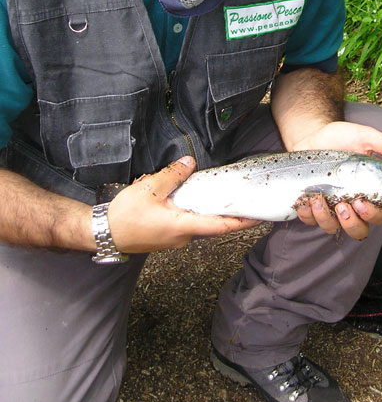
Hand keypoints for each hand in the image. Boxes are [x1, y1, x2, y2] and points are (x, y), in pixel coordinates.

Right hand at [108, 157, 258, 252]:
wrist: (103, 233)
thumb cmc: (125, 216)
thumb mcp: (150, 189)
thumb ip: (173, 174)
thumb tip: (190, 163)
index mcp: (183, 226)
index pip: (221, 225)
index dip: (242, 221)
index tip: (259, 217)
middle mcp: (183, 236)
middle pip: (212, 222)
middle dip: (225, 210)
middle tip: (241, 196)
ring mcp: (174, 238)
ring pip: (196, 220)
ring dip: (203, 206)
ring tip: (209, 191)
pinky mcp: (166, 236)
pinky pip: (184, 220)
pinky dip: (189, 208)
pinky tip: (181, 195)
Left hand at [291, 120, 381, 238]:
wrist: (311, 134)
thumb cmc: (341, 137)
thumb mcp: (364, 137)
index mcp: (369, 192)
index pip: (379, 214)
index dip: (373, 214)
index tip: (362, 201)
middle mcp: (352, 204)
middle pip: (359, 230)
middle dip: (352, 223)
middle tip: (345, 204)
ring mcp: (330, 207)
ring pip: (333, 229)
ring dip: (326, 218)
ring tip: (319, 198)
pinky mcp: (311, 206)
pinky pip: (309, 221)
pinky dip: (307, 213)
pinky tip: (305, 198)